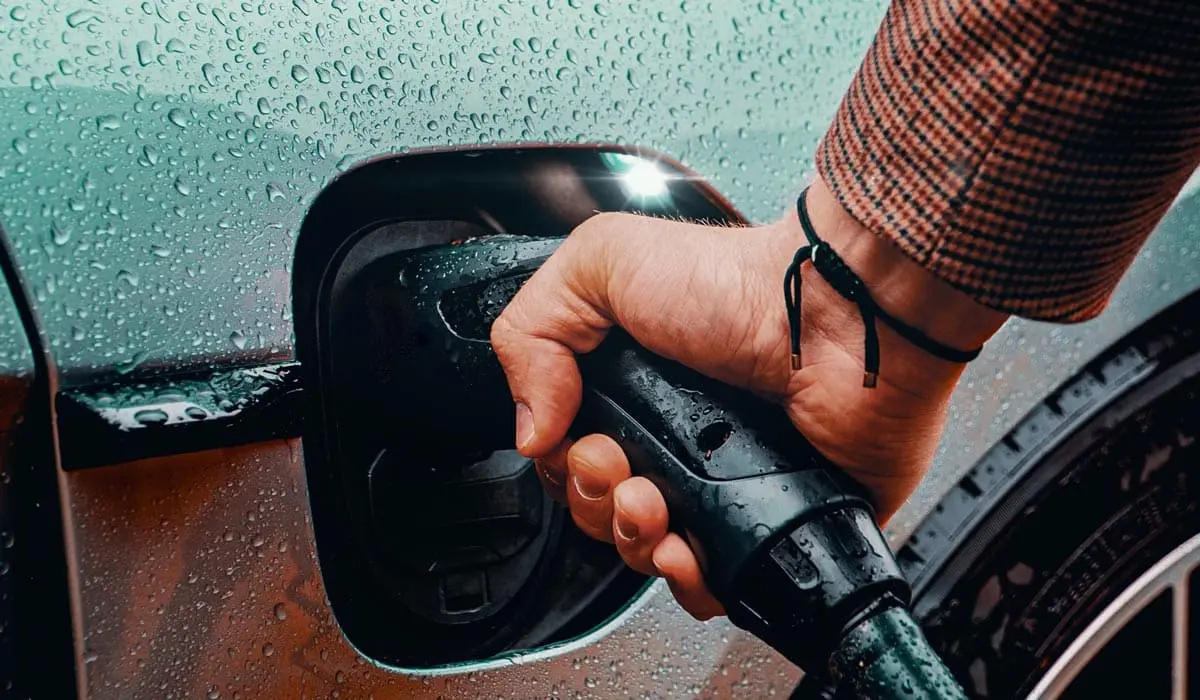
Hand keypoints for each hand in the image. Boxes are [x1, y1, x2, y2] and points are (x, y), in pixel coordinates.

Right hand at [490, 176, 1006, 619]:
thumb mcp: (601, 264)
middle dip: (595, 502)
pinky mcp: (774, 520)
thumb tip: (527, 428)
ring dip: (634, 541)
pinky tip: (686, 552)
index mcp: (632, 385)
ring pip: (649, 552)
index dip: (562, 463)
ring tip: (655, 506)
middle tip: (621, 468)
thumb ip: (531, 331)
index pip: (568, 453)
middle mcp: (675, 435)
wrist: (837, 316)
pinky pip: (719, 583)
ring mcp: (725, 482)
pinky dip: (691, 583)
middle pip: (601, 509)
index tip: (582, 442)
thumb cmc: (738, 282)